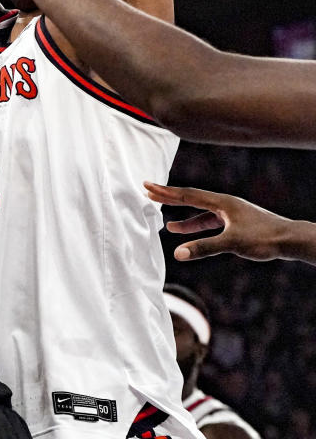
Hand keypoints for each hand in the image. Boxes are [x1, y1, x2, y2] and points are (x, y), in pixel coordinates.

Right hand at [144, 182, 297, 261]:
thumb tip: (177, 253)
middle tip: (149, 192)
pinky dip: (199, 227)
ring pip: (201, 214)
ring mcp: (231, 213)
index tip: (148, 187)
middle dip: (170, 198)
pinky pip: (211, 222)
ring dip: (184, 219)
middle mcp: (225, 204)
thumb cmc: (264, 238)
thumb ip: (203, 247)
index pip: (187, 195)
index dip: (166, 192)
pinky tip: (194, 236)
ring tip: (168, 226)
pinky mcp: (236, 223)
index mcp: (222, 202)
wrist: (290, 240)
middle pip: (191, 199)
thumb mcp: (231, 243)